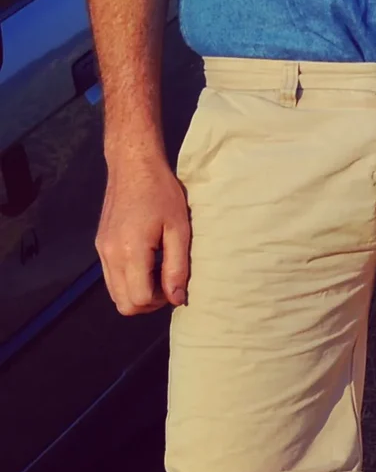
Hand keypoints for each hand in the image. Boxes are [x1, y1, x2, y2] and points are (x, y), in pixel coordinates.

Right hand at [97, 153, 191, 313]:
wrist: (133, 167)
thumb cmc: (162, 194)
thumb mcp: (179, 230)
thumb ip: (177, 267)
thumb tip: (177, 299)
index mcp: (130, 252)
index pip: (139, 299)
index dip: (161, 301)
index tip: (175, 286)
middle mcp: (109, 256)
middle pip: (123, 303)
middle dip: (148, 302)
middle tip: (168, 283)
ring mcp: (101, 251)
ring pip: (114, 294)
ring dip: (137, 292)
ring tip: (159, 272)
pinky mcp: (99, 245)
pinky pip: (110, 277)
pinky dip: (128, 280)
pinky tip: (147, 262)